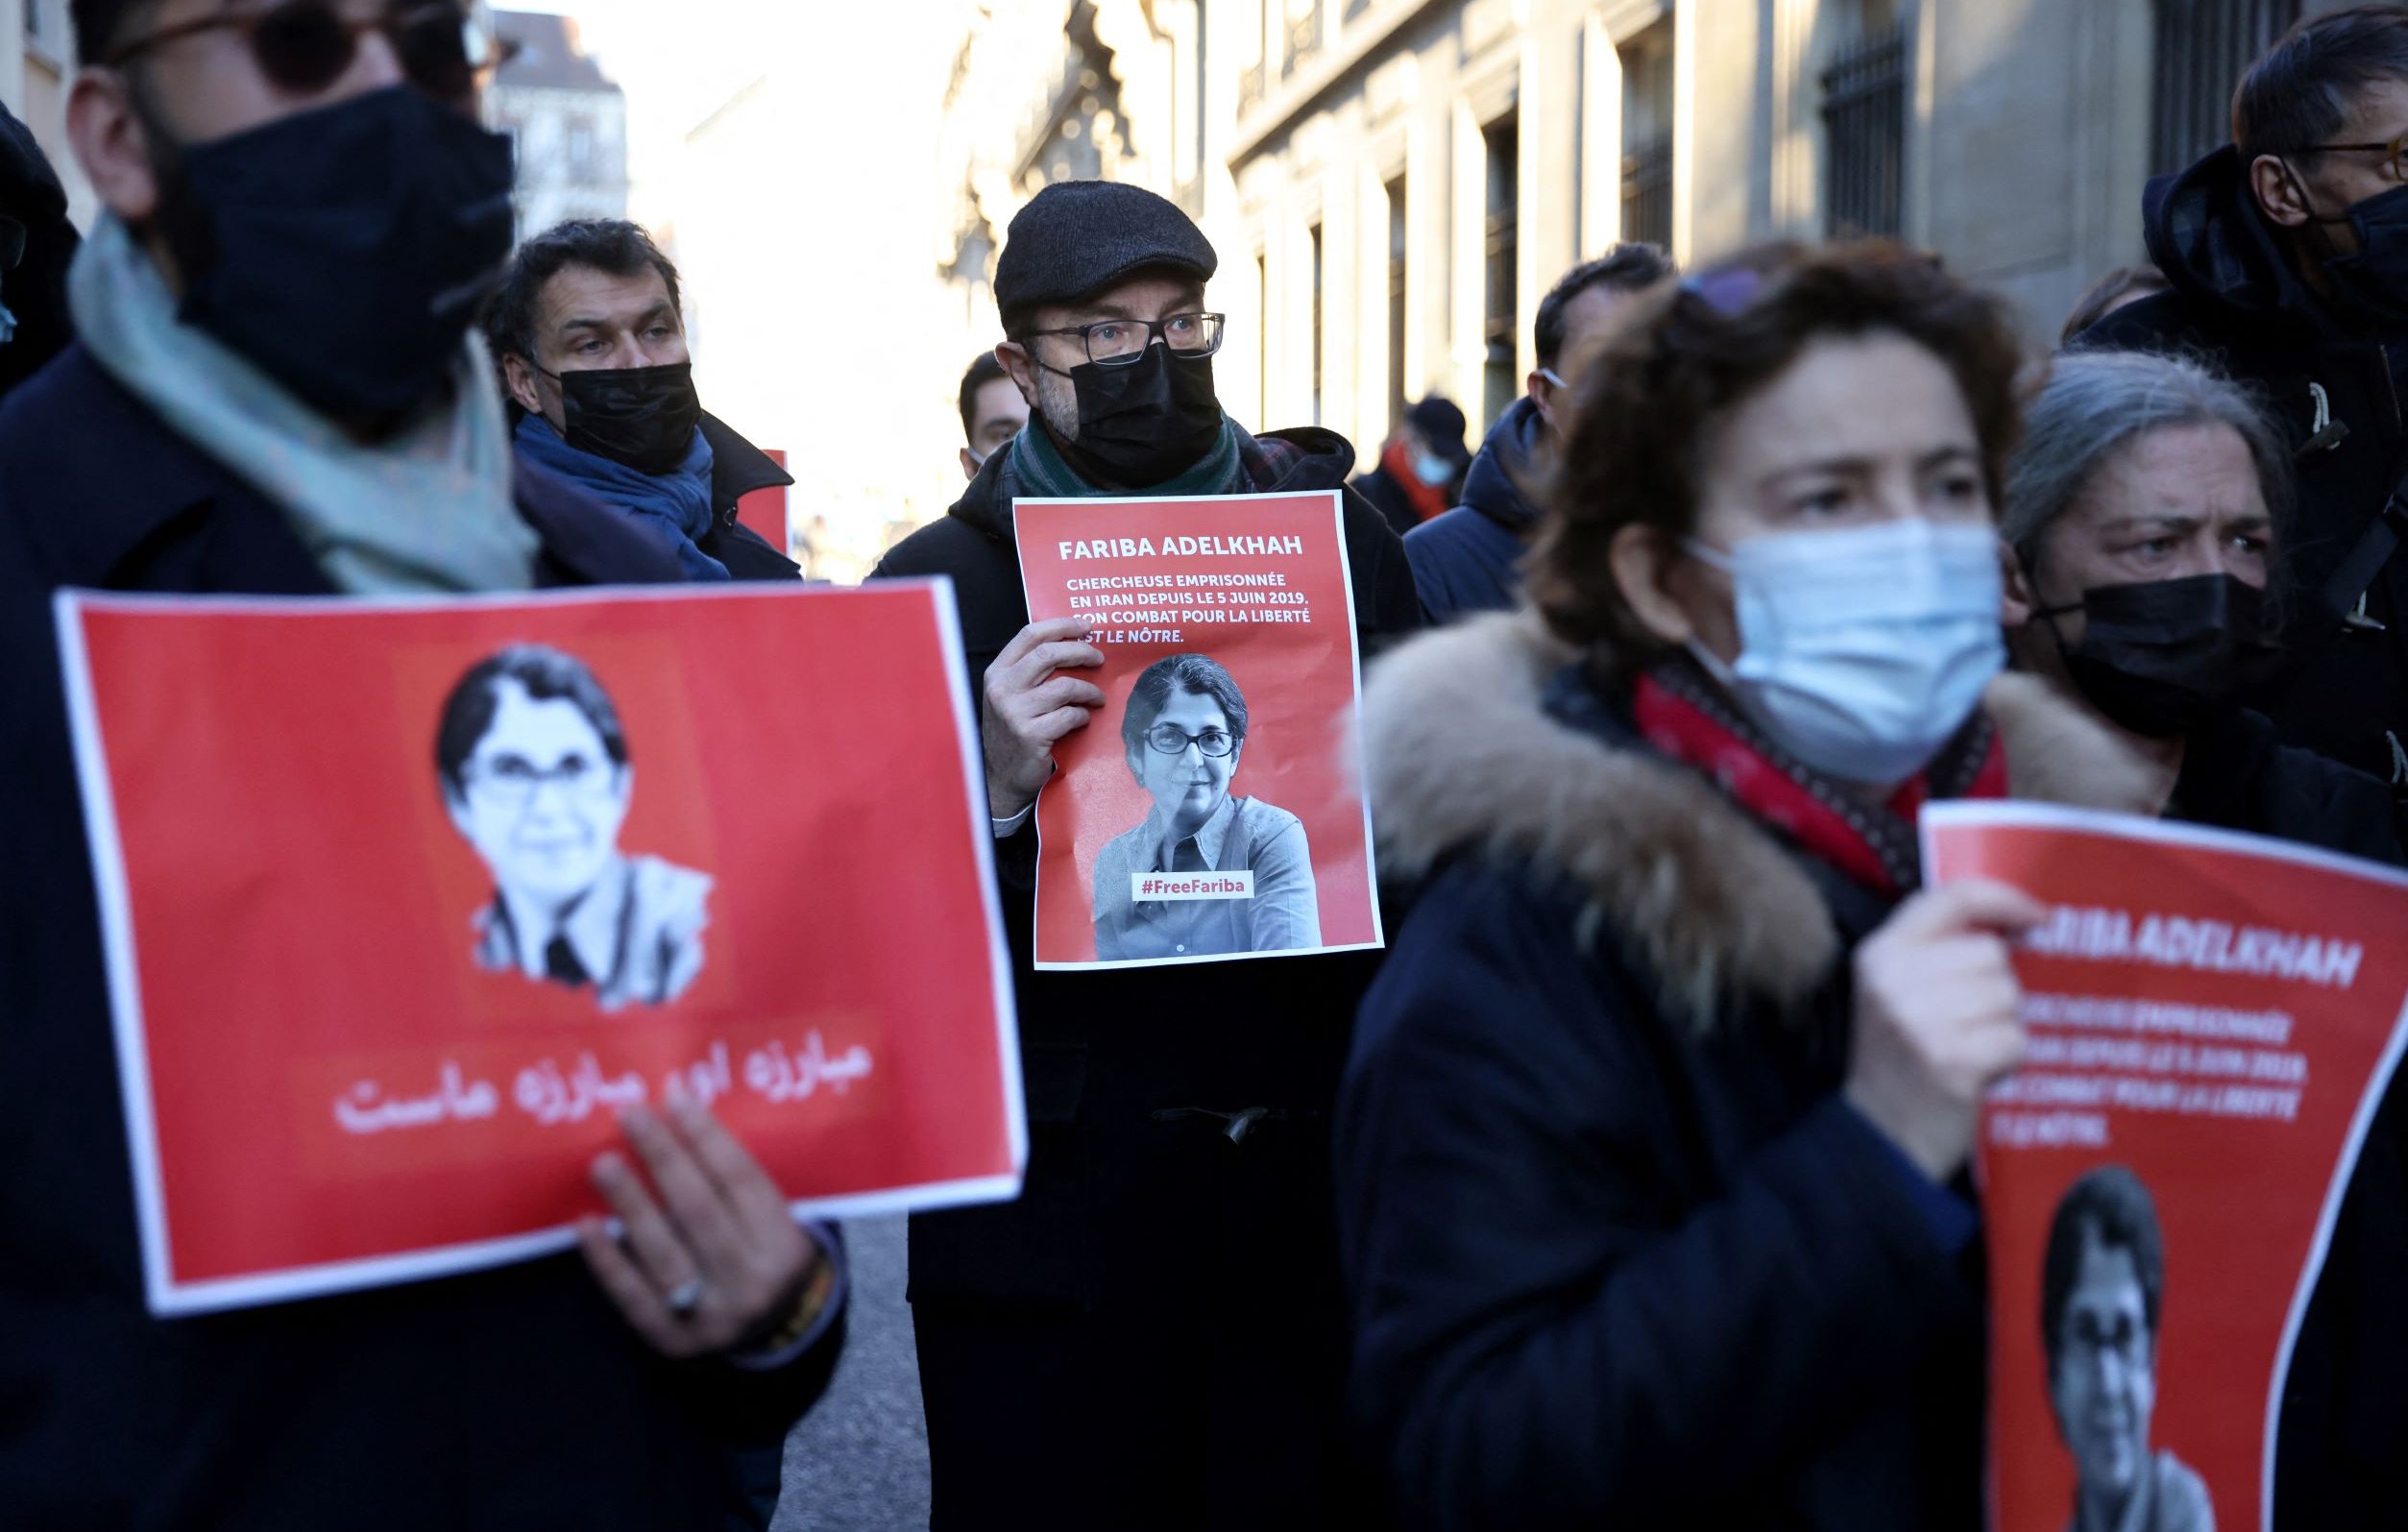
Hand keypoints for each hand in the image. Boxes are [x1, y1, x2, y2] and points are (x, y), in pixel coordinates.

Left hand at [577, 1097, 818, 1359]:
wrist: (777, 1331)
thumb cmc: (765, 1253)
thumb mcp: (772, 1216)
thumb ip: (733, 1177)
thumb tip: (677, 1110)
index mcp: (783, 1244)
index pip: (741, 1181)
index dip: (706, 1136)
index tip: (673, 1096)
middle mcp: (751, 1282)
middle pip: (701, 1210)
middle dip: (663, 1158)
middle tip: (630, 1116)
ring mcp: (710, 1316)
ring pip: (664, 1251)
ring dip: (629, 1203)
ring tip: (601, 1163)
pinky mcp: (671, 1340)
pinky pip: (633, 1295)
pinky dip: (607, 1258)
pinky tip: (585, 1224)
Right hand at [983, 616, 1106, 819]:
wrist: (1000, 777)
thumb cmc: (1012, 731)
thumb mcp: (1010, 696)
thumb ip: (1031, 672)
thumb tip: (1074, 645)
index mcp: (997, 672)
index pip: (1030, 635)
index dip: (1061, 626)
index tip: (1087, 626)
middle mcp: (1002, 688)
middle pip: (1049, 654)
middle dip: (1081, 652)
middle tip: (1099, 659)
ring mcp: (1015, 712)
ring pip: (1065, 686)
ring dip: (1089, 690)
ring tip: (1097, 698)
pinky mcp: (1030, 735)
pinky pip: (1069, 716)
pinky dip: (1082, 716)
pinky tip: (1083, 720)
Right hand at [1845, 878, 2047, 1181]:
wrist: (1879, 1138)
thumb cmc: (1900, 1060)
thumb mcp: (1898, 991)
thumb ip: (1940, 952)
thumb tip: (2019, 924)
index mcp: (1881, 952)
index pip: (1952, 897)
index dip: (2003, 899)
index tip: (2039, 917)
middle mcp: (1894, 978)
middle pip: (1991, 954)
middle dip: (1996, 988)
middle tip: (1968, 1023)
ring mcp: (1920, 1019)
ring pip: (2008, 996)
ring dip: (2003, 1026)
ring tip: (1970, 1049)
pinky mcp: (1952, 1059)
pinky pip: (2016, 1039)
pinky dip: (2009, 1059)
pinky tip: (1980, 1073)